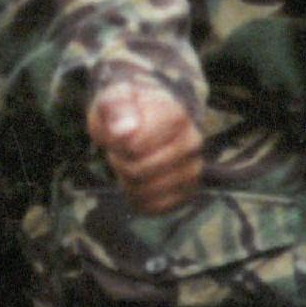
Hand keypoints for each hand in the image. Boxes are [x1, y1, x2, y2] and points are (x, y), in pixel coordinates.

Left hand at [92, 81, 203, 213]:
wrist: (141, 120)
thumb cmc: (124, 110)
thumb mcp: (112, 99)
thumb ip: (116, 109)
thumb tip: (125, 132)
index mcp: (176, 115)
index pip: (136, 146)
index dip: (116, 145)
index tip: (116, 133)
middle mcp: (192, 142)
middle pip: (139, 171)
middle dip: (119, 163)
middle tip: (119, 150)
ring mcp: (193, 168)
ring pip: (147, 192)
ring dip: (127, 181)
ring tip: (130, 163)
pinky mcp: (188, 192)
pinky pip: (156, 208)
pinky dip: (138, 199)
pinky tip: (136, 183)